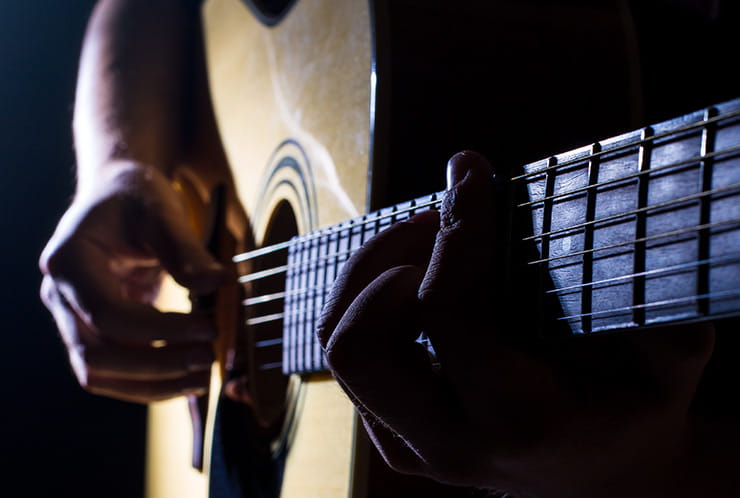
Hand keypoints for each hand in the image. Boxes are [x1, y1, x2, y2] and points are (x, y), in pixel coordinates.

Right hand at [40, 161, 229, 403]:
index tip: (209, 328)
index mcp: (69, 263)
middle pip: (97, 356)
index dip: (160, 330)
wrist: (119, 195)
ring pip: (101, 374)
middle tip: (208, 356)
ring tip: (203, 377)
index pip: (107, 315)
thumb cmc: (136, 197)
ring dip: (153, 384)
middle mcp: (61, 297)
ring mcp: (73, 319)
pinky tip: (189, 378)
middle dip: (157, 365)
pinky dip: (150, 382)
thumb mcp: (161, 211)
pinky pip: (115, 372)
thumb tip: (220, 285)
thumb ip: (187, 250)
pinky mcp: (94, 332)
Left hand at [317, 151, 715, 496]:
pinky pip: (348, 358)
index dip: (457, 228)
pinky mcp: (391, 435)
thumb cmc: (632, 409)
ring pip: (339, 346)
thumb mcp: (668, 365)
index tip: (469, 171)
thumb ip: (653, 311)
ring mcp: (412, 444)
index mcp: (519, 420)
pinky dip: (367, 300)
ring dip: (368, 274)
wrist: (597, 473)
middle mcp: (449, 440)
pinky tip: (416, 276)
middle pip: (359, 341)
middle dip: (386, 261)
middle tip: (435, 222)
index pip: (448, 311)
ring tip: (424, 240)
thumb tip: (607, 240)